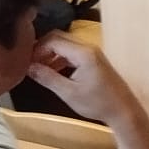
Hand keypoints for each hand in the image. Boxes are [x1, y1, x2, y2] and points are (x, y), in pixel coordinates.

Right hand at [26, 33, 141, 127]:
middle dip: (42, 48)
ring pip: (66, 45)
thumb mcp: (68, 92)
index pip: (53, 40)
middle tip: (29, 63)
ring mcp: (93, 53)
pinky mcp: (95, 60)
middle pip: (59, 38)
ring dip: (51, 54)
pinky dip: (61, 58)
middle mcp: (89, 48)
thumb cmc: (97, 103)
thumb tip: (27, 67)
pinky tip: (52, 71)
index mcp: (83, 53)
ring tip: (38, 69)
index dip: (36, 48)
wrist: (123, 110)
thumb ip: (47, 77)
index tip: (25, 62)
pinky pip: (73, 52)